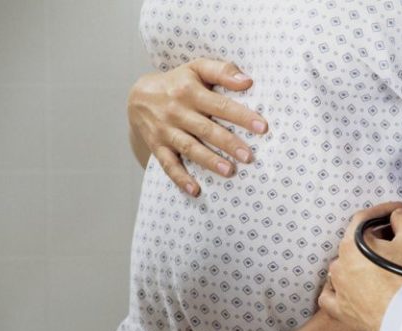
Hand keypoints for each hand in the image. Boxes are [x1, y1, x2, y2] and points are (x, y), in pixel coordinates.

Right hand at [128, 58, 268, 195]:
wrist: (139, 96)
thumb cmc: (178, 82)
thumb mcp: (197, 68)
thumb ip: (222, 71)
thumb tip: (247, 81)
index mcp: (190, 91)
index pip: (220, 105)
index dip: (242, 116)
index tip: (262, 127)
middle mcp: (177, 112)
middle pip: (206, 129)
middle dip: (228, 143)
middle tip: (248, 156)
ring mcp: (166, 131)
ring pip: (190, 148)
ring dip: (209, 161)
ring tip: (229, 171)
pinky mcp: (158, 147)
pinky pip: (168, 164)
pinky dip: (180, 178)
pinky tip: (195, 190)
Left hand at [318, 202, 401, 330]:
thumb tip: (397, 214)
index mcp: (351, 244)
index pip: (363, 218)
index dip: (383, 211)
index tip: (398, 210)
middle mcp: (338, 264)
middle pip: (355, 243)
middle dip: (374, 238)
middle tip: (396, 239)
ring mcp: (336, 288)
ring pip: (343, 267)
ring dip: (358, 263)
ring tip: (380, 266)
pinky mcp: (339, 309)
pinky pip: (331, 296)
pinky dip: (338, 290)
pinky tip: (348, 288)